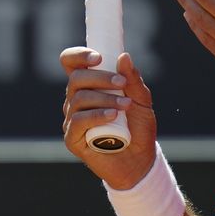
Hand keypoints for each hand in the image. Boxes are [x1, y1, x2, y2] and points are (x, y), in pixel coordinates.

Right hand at [61, 48, 157, 189]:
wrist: (140, 159)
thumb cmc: (138, 127)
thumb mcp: (142, 100)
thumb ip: (133, 80)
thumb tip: (124, 56)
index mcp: (90, 85)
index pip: (71, 63)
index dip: (78, 56)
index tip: (98, 57)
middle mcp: (76, 99)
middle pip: (76, 78)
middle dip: (100, 77)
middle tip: (121, 83)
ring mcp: (73, 118)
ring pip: (78, 98)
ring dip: (104, 98)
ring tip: (126, 105)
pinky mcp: (73, 138)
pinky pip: (78, 121)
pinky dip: (96, 115)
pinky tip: (112, 115)